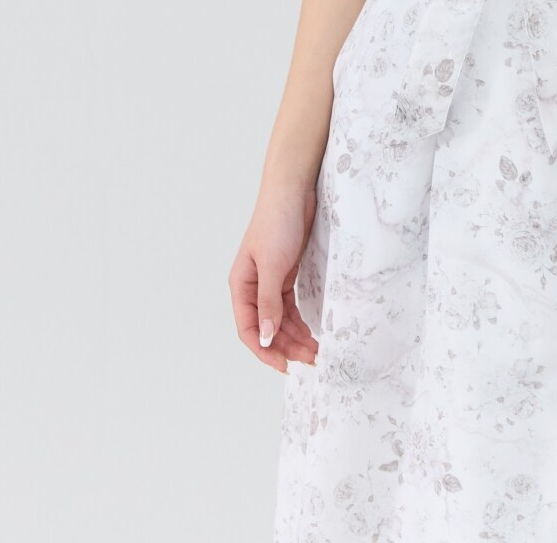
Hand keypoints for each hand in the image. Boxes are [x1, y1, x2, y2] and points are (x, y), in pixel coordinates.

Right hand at [228, 184, 320, 374]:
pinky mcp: (286, 273)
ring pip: (280, 319)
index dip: (264, 350)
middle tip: (311, 359)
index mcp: (241, 286)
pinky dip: (300, 320)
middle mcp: (253, 287)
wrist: (293, 191)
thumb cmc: (277, 223)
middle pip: (267, 327)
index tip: (285, 366)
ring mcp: (270, 281)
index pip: (248, 329)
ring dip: (295, 336)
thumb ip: (268, 303)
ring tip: (315, 350)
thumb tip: (265, 337)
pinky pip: (290, 306)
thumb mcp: (272, 265)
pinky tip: (311, 332)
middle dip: (286, 346)